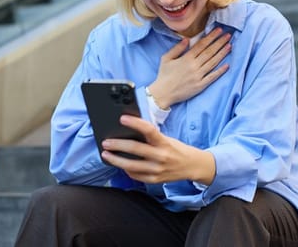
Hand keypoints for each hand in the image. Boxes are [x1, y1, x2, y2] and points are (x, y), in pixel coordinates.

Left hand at [101, 115, 215, 184]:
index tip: (122, 118)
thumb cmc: (176, 149)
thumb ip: (151, 137)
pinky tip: (120, 165)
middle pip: (135, 149)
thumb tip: (129, 132)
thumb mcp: (167, 139)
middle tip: (106, 142)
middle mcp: (161, 156)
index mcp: (165, 142)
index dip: (135, 123)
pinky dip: (126, 170)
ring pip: (131, 166)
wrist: (192, 166)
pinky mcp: (155, 180)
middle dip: (117, 145)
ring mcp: (157, 170)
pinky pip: (136, 175)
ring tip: (106, 154)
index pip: (149, 130)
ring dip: (116, 160)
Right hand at [148, 28, 231, 108]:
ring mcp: (198, 76)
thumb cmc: (164, 75)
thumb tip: (187, 39)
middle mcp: (194, 66)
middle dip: (220, 42)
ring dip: (222, 54)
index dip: (211, 37)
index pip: (201, 45)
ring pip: (213, 62)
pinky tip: (227, 65)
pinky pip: (212, 77)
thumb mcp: (166, 58)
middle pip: (209, 52)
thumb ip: (177, 48)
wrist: (163, 93)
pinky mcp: (201, 85)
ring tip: (229, 45)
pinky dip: (220, 71)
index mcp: (186, 58)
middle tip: (228, 35)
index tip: (218, 30)